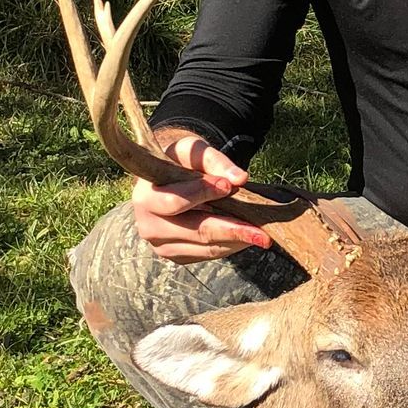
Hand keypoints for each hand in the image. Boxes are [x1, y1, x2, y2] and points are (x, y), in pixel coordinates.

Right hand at [130, 130, 273, 260]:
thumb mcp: (192, 151)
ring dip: (236, 242)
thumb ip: (214, 161)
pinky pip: (208, 255)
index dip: (202, 193)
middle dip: (231, 230)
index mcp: (145, 197)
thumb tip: (240, 178)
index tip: (229, 186)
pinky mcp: (176, 256)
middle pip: (196, 231)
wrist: (168, 180)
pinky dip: (230, 246)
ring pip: (206, 248)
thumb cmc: (180, 161)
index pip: (174, 201)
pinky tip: (247, 237)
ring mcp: (162, 246)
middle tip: (261, 233)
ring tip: (262, 235)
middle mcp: (149, 226)